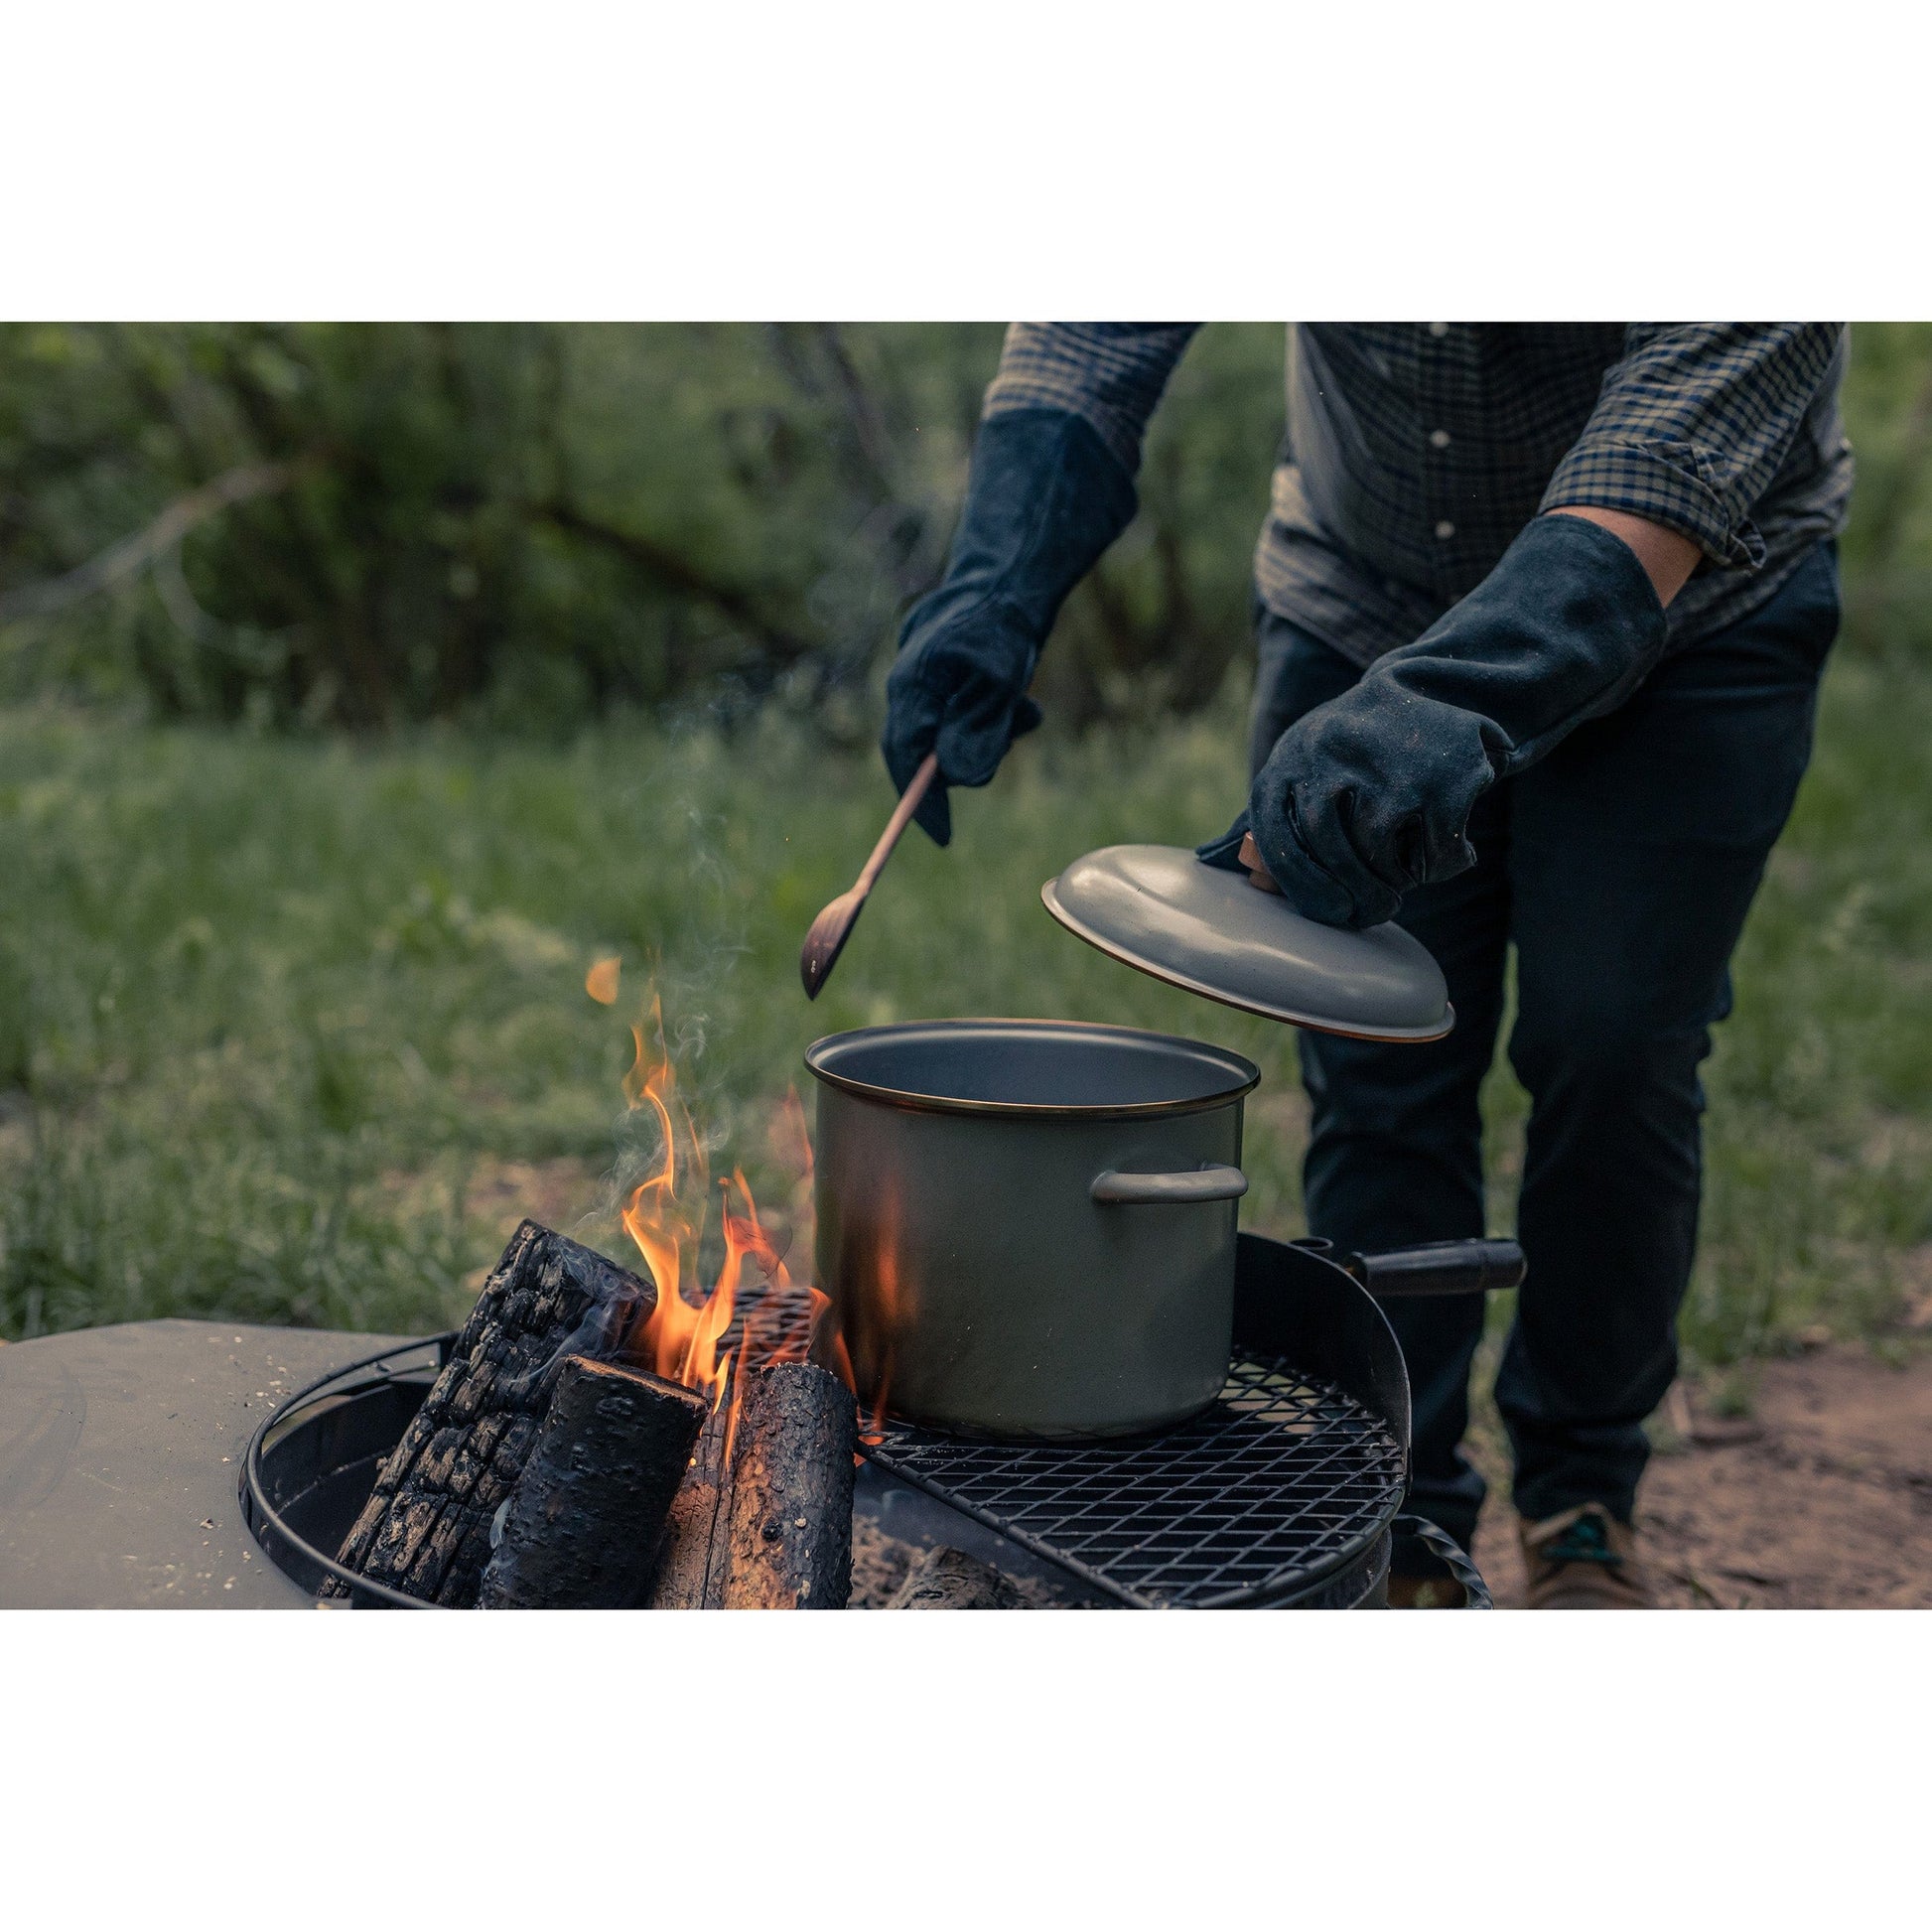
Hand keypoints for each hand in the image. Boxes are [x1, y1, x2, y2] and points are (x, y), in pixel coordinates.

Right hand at [882, 593, 1042, 846]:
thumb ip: (979, 729)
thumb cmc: (1002, 624)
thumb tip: (958, 777)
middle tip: (1004, 741)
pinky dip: (995, 720)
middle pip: (926, 753)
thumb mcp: (1000, 682)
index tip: (943, 838)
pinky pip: (966, 718)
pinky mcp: (947, 683)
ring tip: (1023, 710)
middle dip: (968, 758)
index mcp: (913, 687)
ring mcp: (926, 686)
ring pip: (952, 737)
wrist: (1008, 576)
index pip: (906, 759)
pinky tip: (1022, 705)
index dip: (921, 803)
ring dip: (991, 734)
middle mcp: (910, 689)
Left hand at [1246, 511, 1671, 927]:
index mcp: (1291, 756)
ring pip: (1378, 855)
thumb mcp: (1314, 763)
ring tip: (1411, 871)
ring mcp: (1385, 767)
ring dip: (1398, 877)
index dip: (1300, 887)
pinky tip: (1455, 851)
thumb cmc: (1367, 747)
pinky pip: (1434, 851)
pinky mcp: (1439, 779)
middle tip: (1376, 911)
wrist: (1443, 684)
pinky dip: (1445, 863)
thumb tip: (1259, 883)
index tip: (1329, 913)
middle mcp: (1329, 756)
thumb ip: (1286, 817)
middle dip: (1353, 895)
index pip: (1277, 838)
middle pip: (1327, 852)